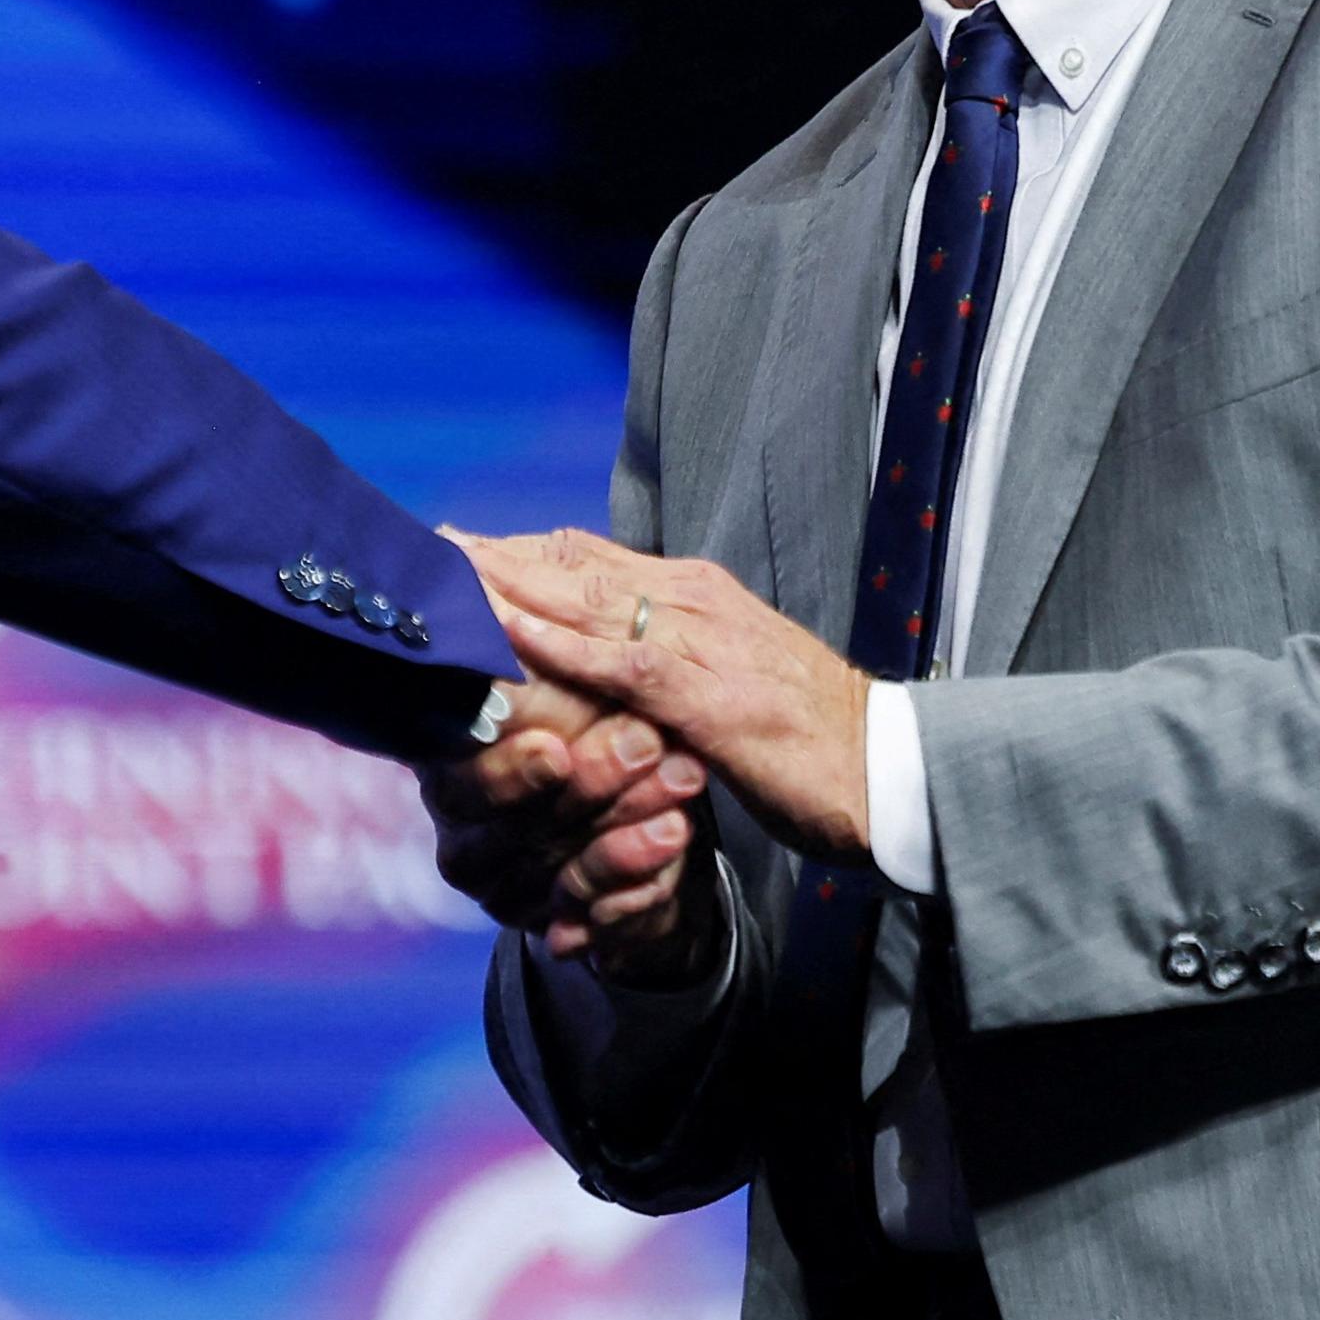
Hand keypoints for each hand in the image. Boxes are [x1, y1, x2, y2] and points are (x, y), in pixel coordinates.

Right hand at [417, 674, 712, 984]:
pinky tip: (676, 838)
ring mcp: (513, 890)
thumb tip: (517, 607)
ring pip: (565, 873)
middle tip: (646, 746)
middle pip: (514, 830)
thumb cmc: (586, 731)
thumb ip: (544, 667)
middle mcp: (469, 842)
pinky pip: (603, 915)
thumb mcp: (568, 695)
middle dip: (588, 786)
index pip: (462, 781)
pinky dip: (643, 878)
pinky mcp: (564, 925)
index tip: (556, 751)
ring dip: (626, 831)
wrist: (629, 827)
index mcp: (450, 778)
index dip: (507, 771)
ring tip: (683, 790)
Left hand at [457, 530, 874, 865]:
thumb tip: (605, 659)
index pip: (589, 558)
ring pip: (587, 599)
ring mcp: (705, 644)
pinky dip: (560, 643)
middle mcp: (695, 601)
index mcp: (698, 595)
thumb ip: (668, 660)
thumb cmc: (810, 736)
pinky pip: (621, 662)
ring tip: (446, 574)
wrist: (892, 772)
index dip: (519, 552)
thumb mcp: (727, 681)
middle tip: (427, 546)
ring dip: (511, 586)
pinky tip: (512, 633)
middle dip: (498, 556)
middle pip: (574, 564)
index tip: (458, 548)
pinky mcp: (712, 698)